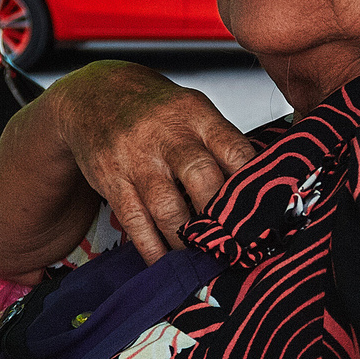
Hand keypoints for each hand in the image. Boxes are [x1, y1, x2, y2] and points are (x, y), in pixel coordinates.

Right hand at [44, 63, 258, 262]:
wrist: (94, 96)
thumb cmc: (155, 110)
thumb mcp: (192, 110)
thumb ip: (221, 144)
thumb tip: (256, 190)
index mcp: (197, 116)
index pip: (234, 151)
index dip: (251, 186)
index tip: (265, 215)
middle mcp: (168, 135)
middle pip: (202, 180)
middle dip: (221, 217)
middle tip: (235, 244)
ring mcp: (137, 159)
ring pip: (168, 209)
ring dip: (188, 240)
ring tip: (203, 257)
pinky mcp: (112, 180)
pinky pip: (135, 222)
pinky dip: (152, 248)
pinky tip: (165, 262)